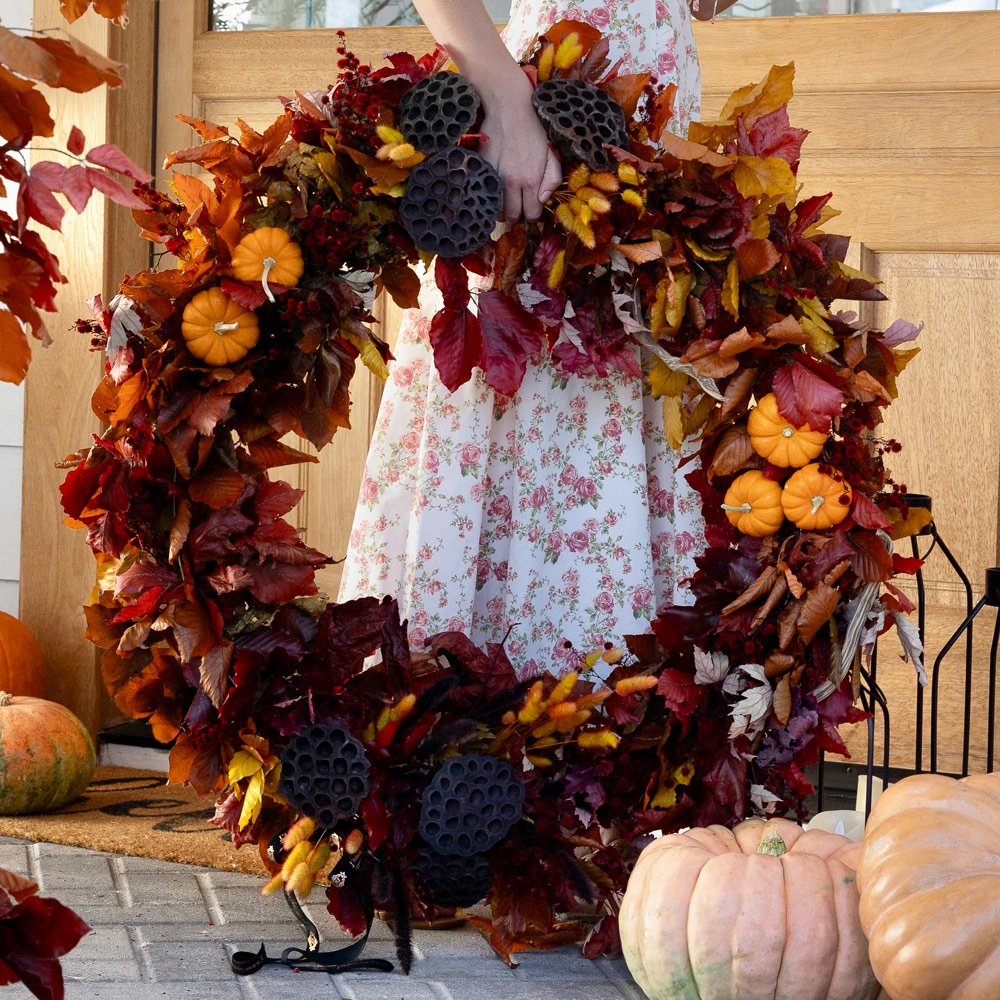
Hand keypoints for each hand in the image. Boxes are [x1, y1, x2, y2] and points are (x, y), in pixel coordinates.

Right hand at [479, 71, 561, 221]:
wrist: (508, 105)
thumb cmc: (534, 127)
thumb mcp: (551, 153)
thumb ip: (551, 179)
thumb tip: (542, 200)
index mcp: (531, 179)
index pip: (531, 214)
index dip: (532, 215)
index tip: (532, 208)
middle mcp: (511, 182)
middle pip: (511, 216)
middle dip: (516, 215)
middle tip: (518, 206)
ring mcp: (493, 175)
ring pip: (495, 208)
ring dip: (501, 208)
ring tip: (506, 200)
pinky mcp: (481, 167)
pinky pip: (483, 192)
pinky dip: (489, 195)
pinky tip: (495, 189)